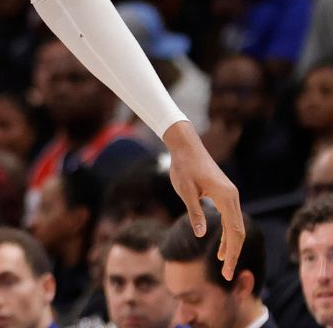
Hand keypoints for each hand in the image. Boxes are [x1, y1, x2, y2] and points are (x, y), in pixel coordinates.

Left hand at [164, 120, 244, 279]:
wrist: (186, 146)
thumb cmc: (183, 167)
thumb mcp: (185, 190)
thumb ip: (194, 211)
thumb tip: (201, 234)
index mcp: (226, 197)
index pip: (234, 231)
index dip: (232, 252)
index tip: (227, 270)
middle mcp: (233, 197)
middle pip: (239, 232)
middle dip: (233, 254)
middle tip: (228, 275)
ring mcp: (230, 196)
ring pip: (236, 226)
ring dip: (231, 246)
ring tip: (224, 266)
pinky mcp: (224, 195)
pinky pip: (230, 219)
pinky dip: (227, 235)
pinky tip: (219, 248)